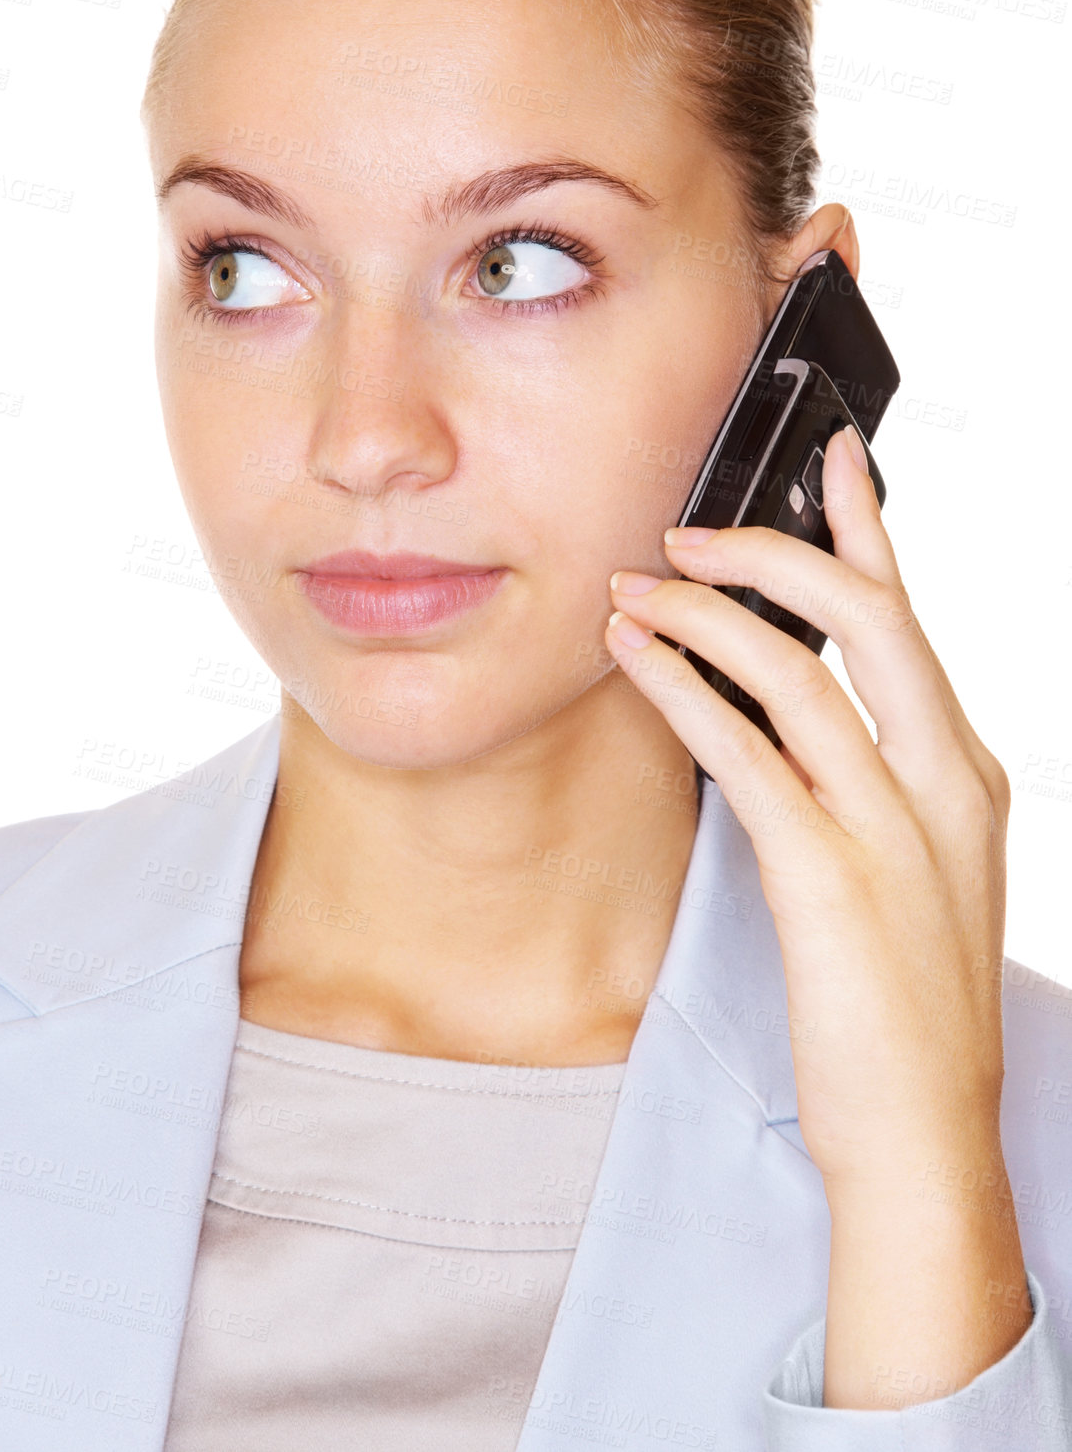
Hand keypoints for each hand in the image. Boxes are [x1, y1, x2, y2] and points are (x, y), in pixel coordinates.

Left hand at [604, 423, 1030, 1406]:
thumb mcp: (907, 874)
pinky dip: (685, 692)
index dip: (869, 529)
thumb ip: (861, 785)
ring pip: (798, 672)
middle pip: (866, 616)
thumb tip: (781, 713)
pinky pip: (749, 753)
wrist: (923, 1138)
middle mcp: (944, 786)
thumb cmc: (901, 1010)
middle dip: (769, 554)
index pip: (912, 622)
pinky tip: (637, 662)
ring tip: (632, 592)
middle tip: (685, 535)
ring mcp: (894, 830)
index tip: (828, 460)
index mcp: (964, 776)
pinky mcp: (832, 880)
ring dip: (703, 617)